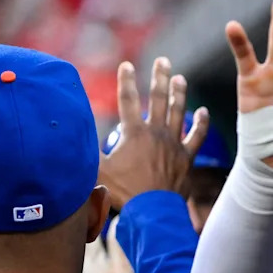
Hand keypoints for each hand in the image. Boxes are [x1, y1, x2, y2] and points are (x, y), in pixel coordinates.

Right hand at [98, 57, 209, 210]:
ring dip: (179, 93)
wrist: (153, 211)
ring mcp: (174, 144)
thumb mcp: (96, 169)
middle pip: (158, 99)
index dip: (127, 81)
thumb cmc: (122, 192)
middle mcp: (156, 133)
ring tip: (180, 78)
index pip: (128, 100)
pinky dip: (201, 123)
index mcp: (134, 133)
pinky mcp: (186, 158)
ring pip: (179, 112)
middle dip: (159, 77)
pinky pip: (197, 136)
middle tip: (163, 61)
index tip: (127, 65)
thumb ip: (85, 149)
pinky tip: (204, 111)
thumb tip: (68, 133)